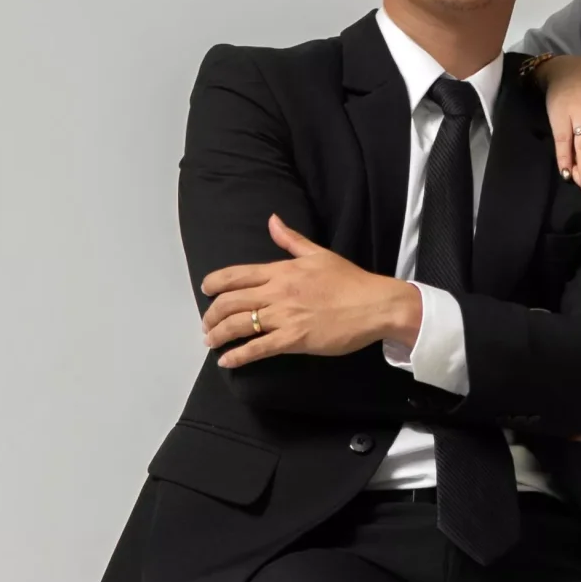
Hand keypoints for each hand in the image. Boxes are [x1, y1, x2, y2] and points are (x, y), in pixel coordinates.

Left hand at [202, 216, 421, 366]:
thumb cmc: (350, 281)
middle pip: (231, 302)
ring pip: (239, 325)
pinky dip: (238, 356)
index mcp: (281, 271)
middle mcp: (277, 292)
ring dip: (219, 334)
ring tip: (210, 341)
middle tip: (207, 324)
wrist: (375, 305)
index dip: (215, 283)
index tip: (205, 290)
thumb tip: (272, 220)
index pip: (237, 275)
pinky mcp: (294, 339)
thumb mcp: (319, 254)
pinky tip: (226, 362)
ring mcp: (284, 316)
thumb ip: (291, 240)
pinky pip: (258, 348)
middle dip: (211, 314)